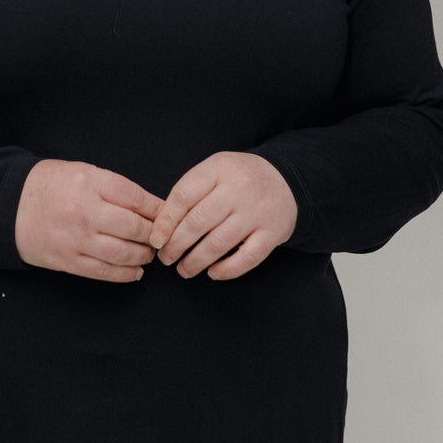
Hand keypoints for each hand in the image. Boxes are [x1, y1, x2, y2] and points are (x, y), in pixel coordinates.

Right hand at [15, 160, 163, 282]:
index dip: (157, 208)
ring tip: (149, 253)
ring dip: (143, 255)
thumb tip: (150, 206)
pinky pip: (104, 272)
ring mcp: (77, 238)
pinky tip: (136, 271)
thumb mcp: (81, 172)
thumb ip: (113, 187)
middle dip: (153, 234)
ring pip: (123, 252)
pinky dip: (125, 274)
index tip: (167, 214)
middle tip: (161, 235)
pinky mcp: (69, 260)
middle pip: (134, 227)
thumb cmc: (49, 185)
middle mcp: (85, 210)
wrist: (9, 206)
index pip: (136, 198)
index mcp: (90, 182)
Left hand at [149, 152, 296, 279]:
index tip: (156, 240)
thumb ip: (191, 191)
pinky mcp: (273, 232)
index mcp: (218, 169)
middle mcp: (238, 189)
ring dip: (196, 261)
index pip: (184, 196)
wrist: (286, 179)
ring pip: (219, 243)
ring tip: (184, 270)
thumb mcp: (215, 170)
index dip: (166, 221)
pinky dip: (227, 270)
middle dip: (176, 246)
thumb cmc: (239, 178)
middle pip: (198, 222)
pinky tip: (213, 273)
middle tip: (167, 259)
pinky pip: (247, 258)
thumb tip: (162, 226)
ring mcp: (257, 211)